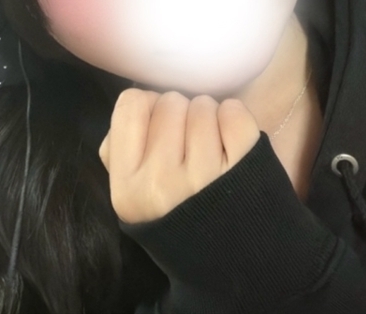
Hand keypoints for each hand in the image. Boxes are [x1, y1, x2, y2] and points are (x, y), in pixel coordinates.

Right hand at [99, 89, 259, 223]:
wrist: (236, 263)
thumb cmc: (180, 220)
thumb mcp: (133, 198)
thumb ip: (120, 152)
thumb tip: (137, 105)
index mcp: (128, 187)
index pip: (131, 105)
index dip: (147, 107)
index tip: (158, 126)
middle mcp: (162, 182)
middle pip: (170, 102)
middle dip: (181, 114)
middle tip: (188, 141)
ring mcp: (206, 176)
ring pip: (203, 106)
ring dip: (209, 117)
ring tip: (211, 145)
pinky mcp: (245, 167)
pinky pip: (234, 113)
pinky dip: (234, 117)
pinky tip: (231, 141)